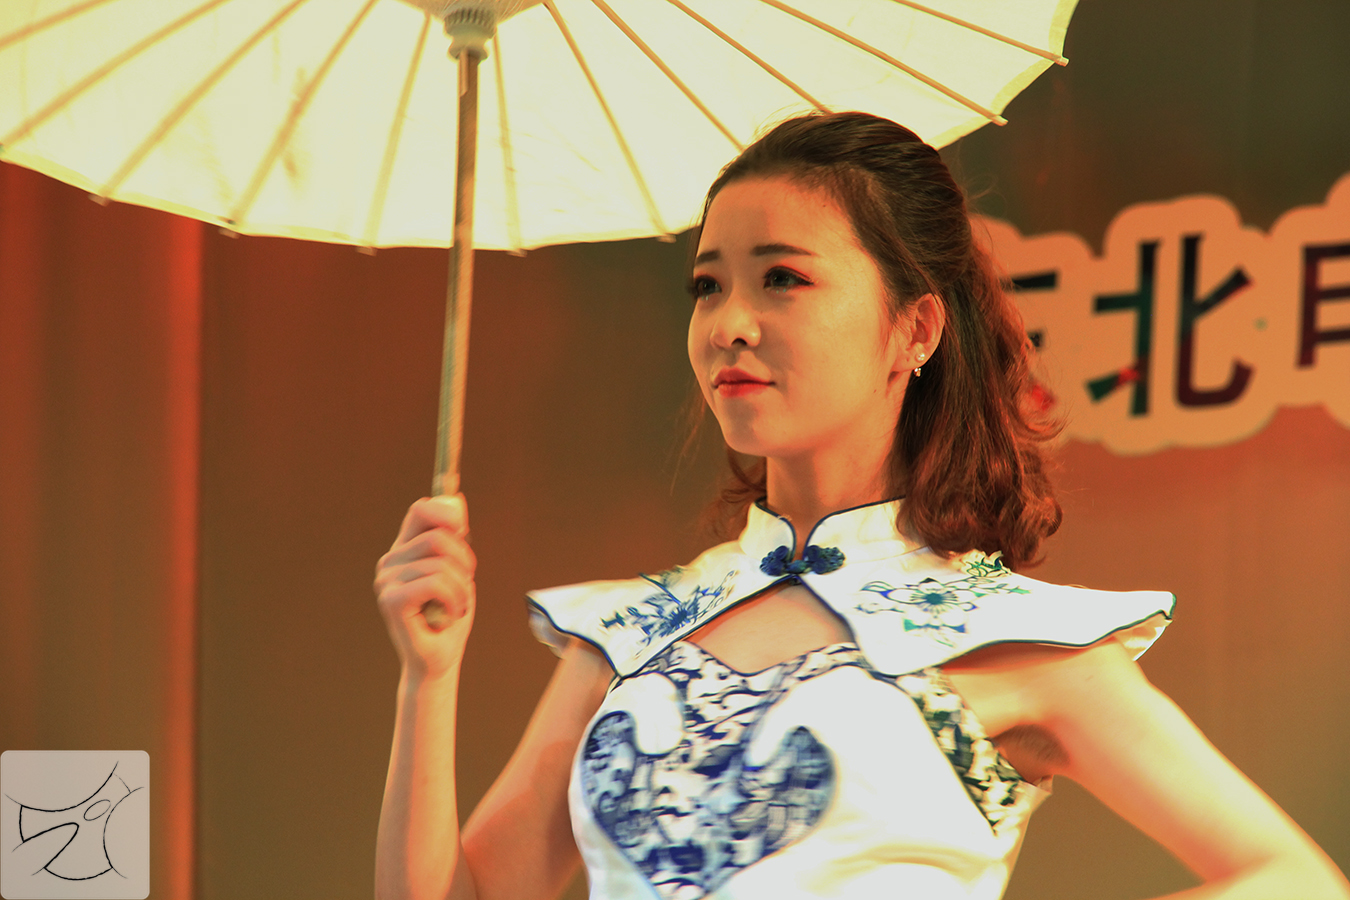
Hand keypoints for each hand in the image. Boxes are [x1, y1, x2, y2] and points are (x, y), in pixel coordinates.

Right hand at [374, 494, 475, 678]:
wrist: (440, 660)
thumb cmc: (450, 616)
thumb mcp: (458, 570)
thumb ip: (454, 538)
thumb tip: (456, 500)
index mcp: (404, 550)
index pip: (421, 510)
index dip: (448, 514)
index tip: (464, 534)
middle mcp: (390, 561)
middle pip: (439, 536)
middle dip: (464, 562)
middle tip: (463, 588)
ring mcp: (386, 581)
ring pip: (440, 562)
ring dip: (461, 588)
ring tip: (455, 606)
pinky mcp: (391, 601)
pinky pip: (434, 583)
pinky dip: (453, 599)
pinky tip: (448, 614)